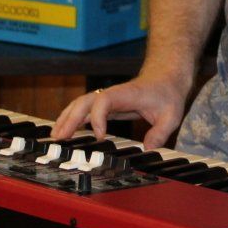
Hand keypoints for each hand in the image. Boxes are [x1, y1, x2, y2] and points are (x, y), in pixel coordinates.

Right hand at [51, 73, 189, 148]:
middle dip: (71, 119)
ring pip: (80, 105)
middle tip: (60, 139)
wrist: (166, 76)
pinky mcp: (106, 104)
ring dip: (67, 119)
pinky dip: (72, 119)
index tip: (100, 136)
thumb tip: (148, 150)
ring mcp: (107, 98)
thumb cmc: (167, 93)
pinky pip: (85, 110)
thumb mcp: (171, 114)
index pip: (103, 101)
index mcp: (125, 94)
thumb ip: (161, 132)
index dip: (97, 118)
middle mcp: (112, 94)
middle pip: (84, 102)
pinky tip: (64, 131)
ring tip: (55, 137)